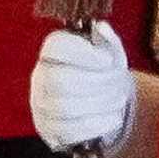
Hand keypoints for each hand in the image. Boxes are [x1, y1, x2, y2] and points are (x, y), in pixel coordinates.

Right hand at [25, 24, 135, 157]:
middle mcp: (40, 77)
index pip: (54, 47)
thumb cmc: (104, 74)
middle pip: (60, 81)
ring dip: (100, 104)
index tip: (107, 60)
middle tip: (118, 84)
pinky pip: (70, 130)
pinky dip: (97, 124)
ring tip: (117, 100)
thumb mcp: (111, 54)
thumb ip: (108, 40)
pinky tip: (110, 117)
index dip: (83, 53)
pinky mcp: (48, 128)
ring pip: (65, 108)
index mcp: (52, 54)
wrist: (102, 104)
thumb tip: (101, 27)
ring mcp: (41, 104)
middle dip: (97, 83)